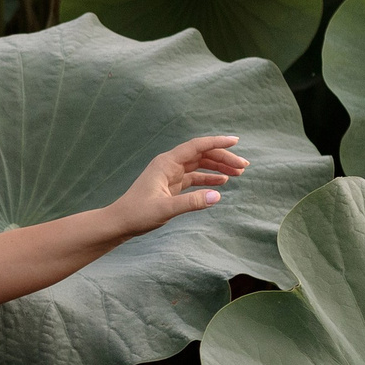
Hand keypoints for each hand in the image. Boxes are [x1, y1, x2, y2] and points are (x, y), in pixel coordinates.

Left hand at [108, 135, 249, 238]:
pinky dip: (209, 178)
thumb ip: (191, 202)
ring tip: (239, 173)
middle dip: (223, 158)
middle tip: (244, 166)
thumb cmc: (137, 214)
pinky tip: (222, 182)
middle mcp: (169, 164)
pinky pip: (194, 177)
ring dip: (218, 167)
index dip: (217, 142)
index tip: (236, 141)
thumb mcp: (165, 209)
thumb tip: (217, 196)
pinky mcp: (171, 185)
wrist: (120, 222)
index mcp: (166, 163)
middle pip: (201, 155)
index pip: (196, 147)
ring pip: (199, 165)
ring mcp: (170, 174)